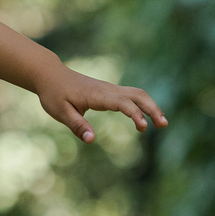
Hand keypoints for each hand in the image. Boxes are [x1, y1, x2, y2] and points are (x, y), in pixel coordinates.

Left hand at [34, 64, 167, 142]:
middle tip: (164, 124)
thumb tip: (91, 140)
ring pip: (137, 93)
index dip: (134, 114)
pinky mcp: (109, 91)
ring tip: (161, 123)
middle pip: (137, 95)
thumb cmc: (54, 94)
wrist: (50, 75)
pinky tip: (146, 117)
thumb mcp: (60, 112)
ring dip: (151, 106)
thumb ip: (77, 126)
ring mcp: (109, 88)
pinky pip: (130, 95)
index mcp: (96, 95)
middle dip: (152, 108)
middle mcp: (107, 89)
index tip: (143, 126)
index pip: (122, 103)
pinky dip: (143, 104)